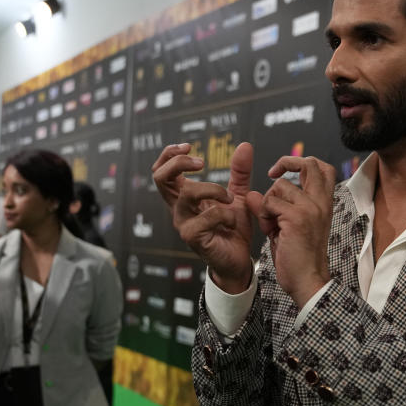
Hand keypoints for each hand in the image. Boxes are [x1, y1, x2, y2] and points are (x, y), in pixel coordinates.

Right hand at [152, 142, 262, 292]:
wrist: (239, 259)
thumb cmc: (232, 229)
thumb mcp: (237, 195)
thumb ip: (239, 172)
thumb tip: (245, 146)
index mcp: (183, 197)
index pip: (162, 171)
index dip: (169, 155)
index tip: (189, 147)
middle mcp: (178, 208)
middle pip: (160, 178)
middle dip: (179, 163)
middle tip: (201, 163)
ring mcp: (183, 223)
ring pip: (187, 193)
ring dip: (214, 189)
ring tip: (230, 199)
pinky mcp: (193, 236)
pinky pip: (208, 215)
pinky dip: (226, 214)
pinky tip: (232, 222)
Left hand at [257, 156, 335, 305]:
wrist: (307, 280)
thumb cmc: (299, 258)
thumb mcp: (288, 227)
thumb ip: (276, 208)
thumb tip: (254, 195)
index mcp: (324, 204)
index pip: (322, 169)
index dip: (302, 162)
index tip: (283, 171)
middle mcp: (321, 202)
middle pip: (310, 164)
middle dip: (287, 162)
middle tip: (272, 173)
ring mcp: (310, 208)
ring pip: (279, 186)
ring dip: (267, 204)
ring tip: (272, 225)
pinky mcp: (296, 217)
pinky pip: (269, 203)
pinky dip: (264, 216)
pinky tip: (271, 232)